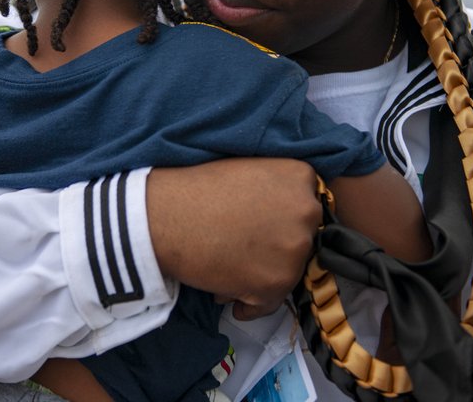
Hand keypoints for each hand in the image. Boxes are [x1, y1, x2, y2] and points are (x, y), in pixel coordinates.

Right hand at [146, 158, 319, 318]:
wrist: (165, 216)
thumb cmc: (196, 190)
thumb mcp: (248, 170)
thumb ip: (276, 187)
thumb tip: (286, 214)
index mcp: (300, 177)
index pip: (307, 204)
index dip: (284, 218)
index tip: (264, 224)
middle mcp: (306, 212)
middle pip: (302, 238)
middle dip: (276, 246)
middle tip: (244, 246)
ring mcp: (294, 250)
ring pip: (288, 272)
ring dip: (262, 275)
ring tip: (228, 268)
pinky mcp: (276, 283)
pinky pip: (269, 302)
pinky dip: (250, 302)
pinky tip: (228, 291)